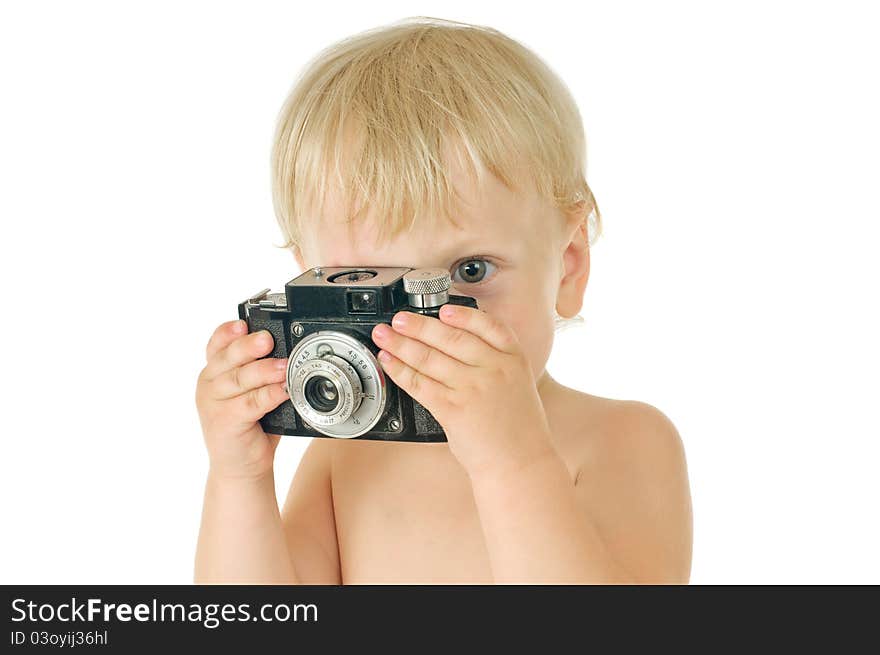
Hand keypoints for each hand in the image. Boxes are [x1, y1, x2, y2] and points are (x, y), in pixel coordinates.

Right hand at [195, 320, 289, 480]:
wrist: (240, 466)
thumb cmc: (250, 424)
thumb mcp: (251, 392)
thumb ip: (259, 371)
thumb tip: (288, 352)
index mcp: (215, 371)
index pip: (217, 343)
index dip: (229, 331)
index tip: (243, 324)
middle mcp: (209, 383)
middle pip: (228, 357)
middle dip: (249, 347)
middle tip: (268, 340)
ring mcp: (213, 403)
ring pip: (240, 379)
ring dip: (264, 370)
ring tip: (284, 366)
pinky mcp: (224, 421)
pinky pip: (250, 403)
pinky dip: (269, 395)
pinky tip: (283, 390)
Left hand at [371, 305, 555, 478]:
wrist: (520, 464)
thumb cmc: (518, 431)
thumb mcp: (518, 385)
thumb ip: (495, 363)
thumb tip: (456, 346)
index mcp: (514, 359)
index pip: (488, 325)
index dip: (462, 315)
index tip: (443, 309)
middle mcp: (494, 368)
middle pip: (451, 337)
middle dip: (419, 325)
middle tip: (399, 319)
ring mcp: (473, 387)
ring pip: (429, 358)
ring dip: (401, 343)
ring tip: (384, 335)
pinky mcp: (453, 409)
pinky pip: (419, 383)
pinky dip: (400, 370)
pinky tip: (388, 362)